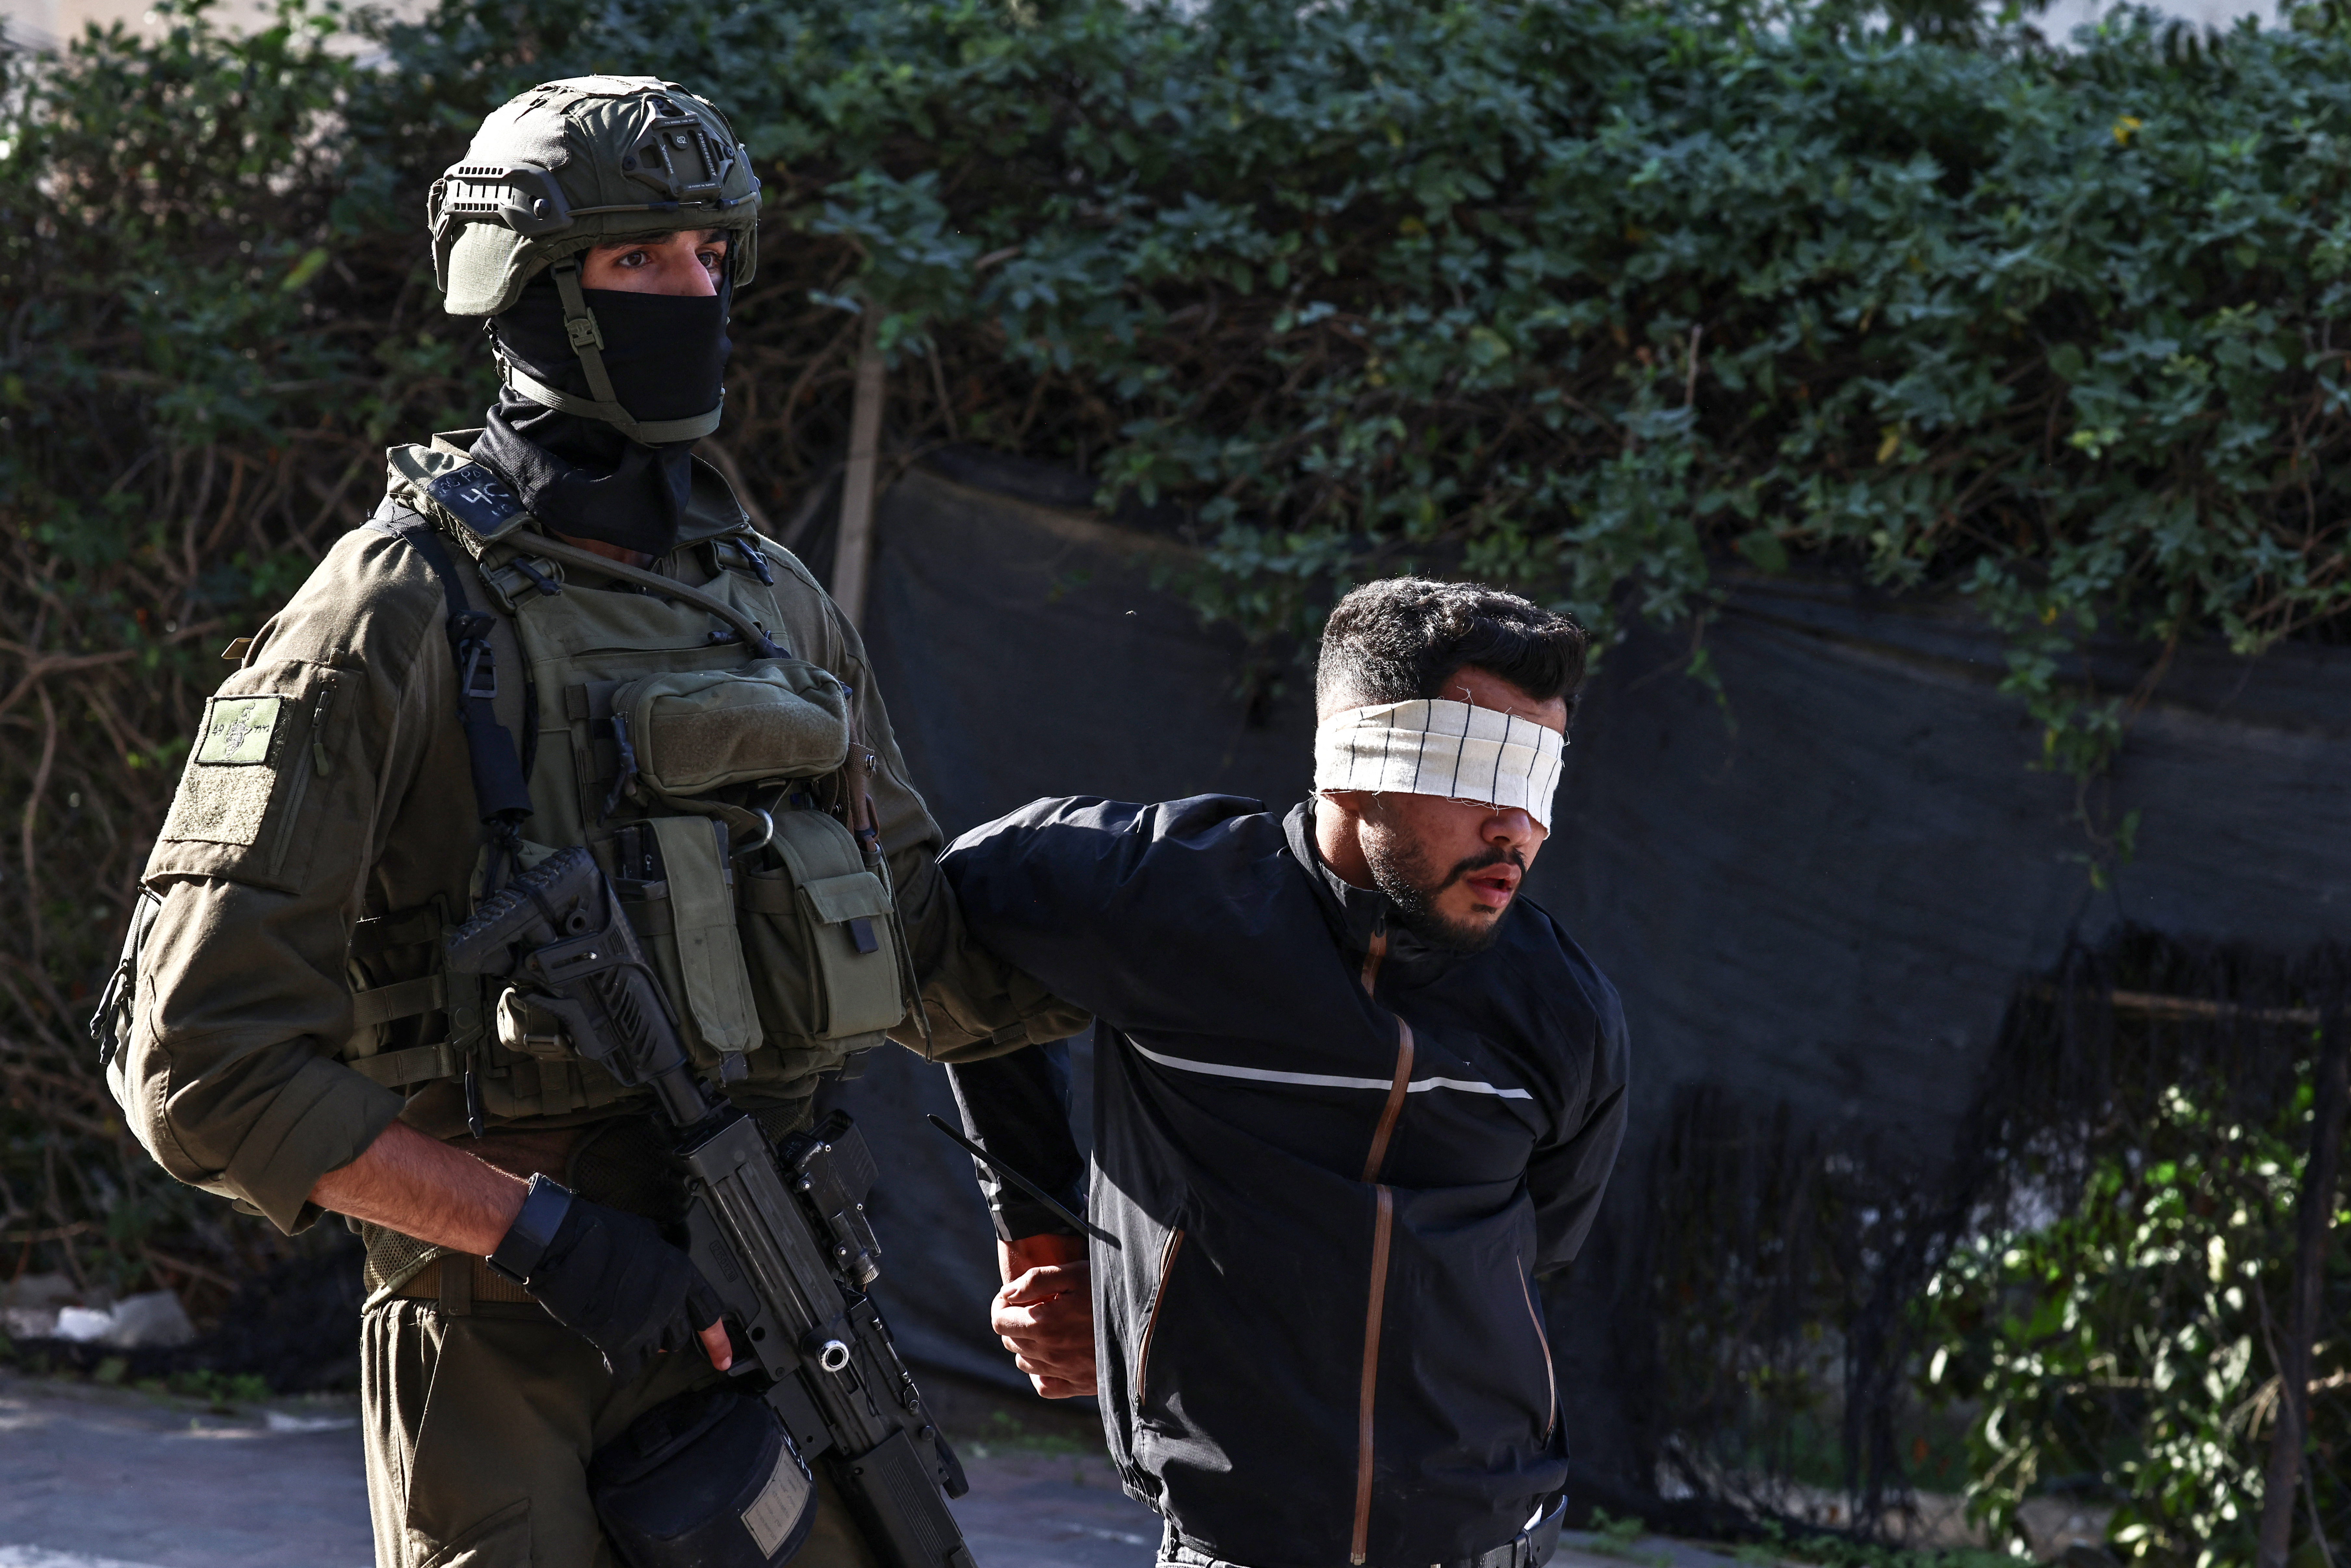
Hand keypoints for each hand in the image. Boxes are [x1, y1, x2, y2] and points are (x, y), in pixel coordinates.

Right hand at [513, 1194, 730, 1381]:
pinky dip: (621, 1371)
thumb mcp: (645, 1235)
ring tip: (621, 1331)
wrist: (567, 1242)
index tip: (723, 1360)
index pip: (708, 1312)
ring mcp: (645, 1325)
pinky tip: (614, 1366)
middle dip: (666, 1337)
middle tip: (646, 1329)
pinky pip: (627, 1370)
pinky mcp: (618, 1341)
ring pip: (653, 1352)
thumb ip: (659, 1257)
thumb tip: (658, 1263)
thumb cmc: (600, 1232)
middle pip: (679, 1336)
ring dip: (640, 1347)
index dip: (718, 1340)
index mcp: (680, 1273)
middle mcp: (669, 1301)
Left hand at [994, 1233, 1095, 1398]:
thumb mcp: (1075, 1274)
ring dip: (1027, 1344)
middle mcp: (1047, 1352)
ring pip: (1024, 1362)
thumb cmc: (1111, 1292)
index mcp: (1041, 1323)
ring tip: (1047, 1326)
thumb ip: (1036, 1280)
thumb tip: (1007, 1294)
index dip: (1001, 1304)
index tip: (1012, 1295)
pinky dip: (1041, 1372)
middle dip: (1013, 1321)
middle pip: (1009, 1340)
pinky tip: (1054, 1355)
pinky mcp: (1078, 1385)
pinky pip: (1044, 1385)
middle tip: (1032, 1306)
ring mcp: (1062, 1372)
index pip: (999, 1320)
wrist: (1149, 1326)